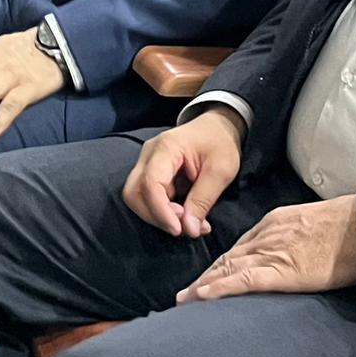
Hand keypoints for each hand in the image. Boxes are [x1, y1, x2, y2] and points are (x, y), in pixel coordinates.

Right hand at [122, 110, 243, 238]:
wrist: (217, 126)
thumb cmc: (221, 144)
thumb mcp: (221, 171)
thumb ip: (203, 200)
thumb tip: (188, 230)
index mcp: (166, 147)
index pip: (150, 183)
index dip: (160, 211)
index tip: (179, 230)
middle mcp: (148, 154)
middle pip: (134, 193)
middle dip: (156, 216)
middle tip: (185, 226)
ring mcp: (146, 162)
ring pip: (136, 197)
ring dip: (158, 217)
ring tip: (189, 223)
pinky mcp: (149, 172)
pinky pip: (146, 196)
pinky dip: (162, 212)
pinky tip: (184, 216)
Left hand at [177, 195, 355, 302]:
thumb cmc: (347, 229)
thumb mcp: (312, 226)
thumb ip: (295, 240)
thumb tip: (291, 256)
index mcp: (273, 224)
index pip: (239, 248)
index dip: (220, 266)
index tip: (207, 279)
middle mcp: (266, 236)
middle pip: (227, 259)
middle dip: (205, 277)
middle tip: (185, 295)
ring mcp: (272, 252)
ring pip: (229, 269)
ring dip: (204, 286)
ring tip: (185, 302)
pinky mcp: (282, 270)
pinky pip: (244, 280)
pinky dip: (221, 288)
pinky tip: (203, 296)